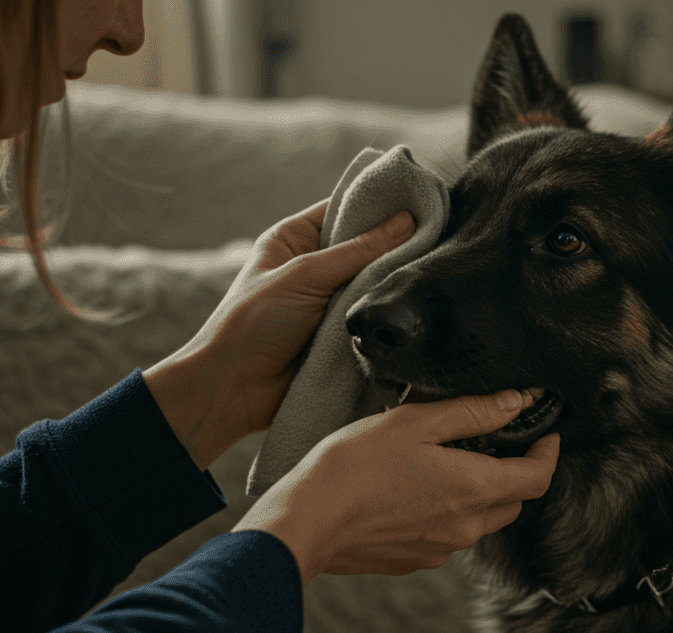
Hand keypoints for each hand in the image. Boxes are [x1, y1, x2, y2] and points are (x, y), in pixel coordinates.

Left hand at [144, 200, 415, 469]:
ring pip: (372, 284)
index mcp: (295, 239)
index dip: (381, 205)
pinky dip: (387, 316)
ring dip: (392, 284)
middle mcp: (313, 266)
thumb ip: (359, 251)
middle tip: (440, 237)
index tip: (423, 201)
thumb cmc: (252, 324)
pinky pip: (371, 319)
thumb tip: (408, 221)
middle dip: (395, 246)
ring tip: (435, 270)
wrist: (232, 391)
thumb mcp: (305, 275)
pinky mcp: (340, 335)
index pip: (345, 210)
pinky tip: (417, 306)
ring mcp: (328, 302)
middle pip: (364, 248)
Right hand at [233, 390, 560, 584]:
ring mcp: (440, 548)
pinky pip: (447, 533)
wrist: (306, 523)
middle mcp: (466, 527)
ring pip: (480, 519)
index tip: (543, 430)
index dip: (548, 451)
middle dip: (515, 470)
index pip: (539, 477)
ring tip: (446, 459)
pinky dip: (447, 510)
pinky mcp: (414, 559)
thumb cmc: (355, 466)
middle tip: (494, 439)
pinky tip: (414, 487)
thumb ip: (473, 412)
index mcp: (475, 489)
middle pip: (514, 501)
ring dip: (479, 491)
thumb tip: (517, 402)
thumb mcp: (416, 422)